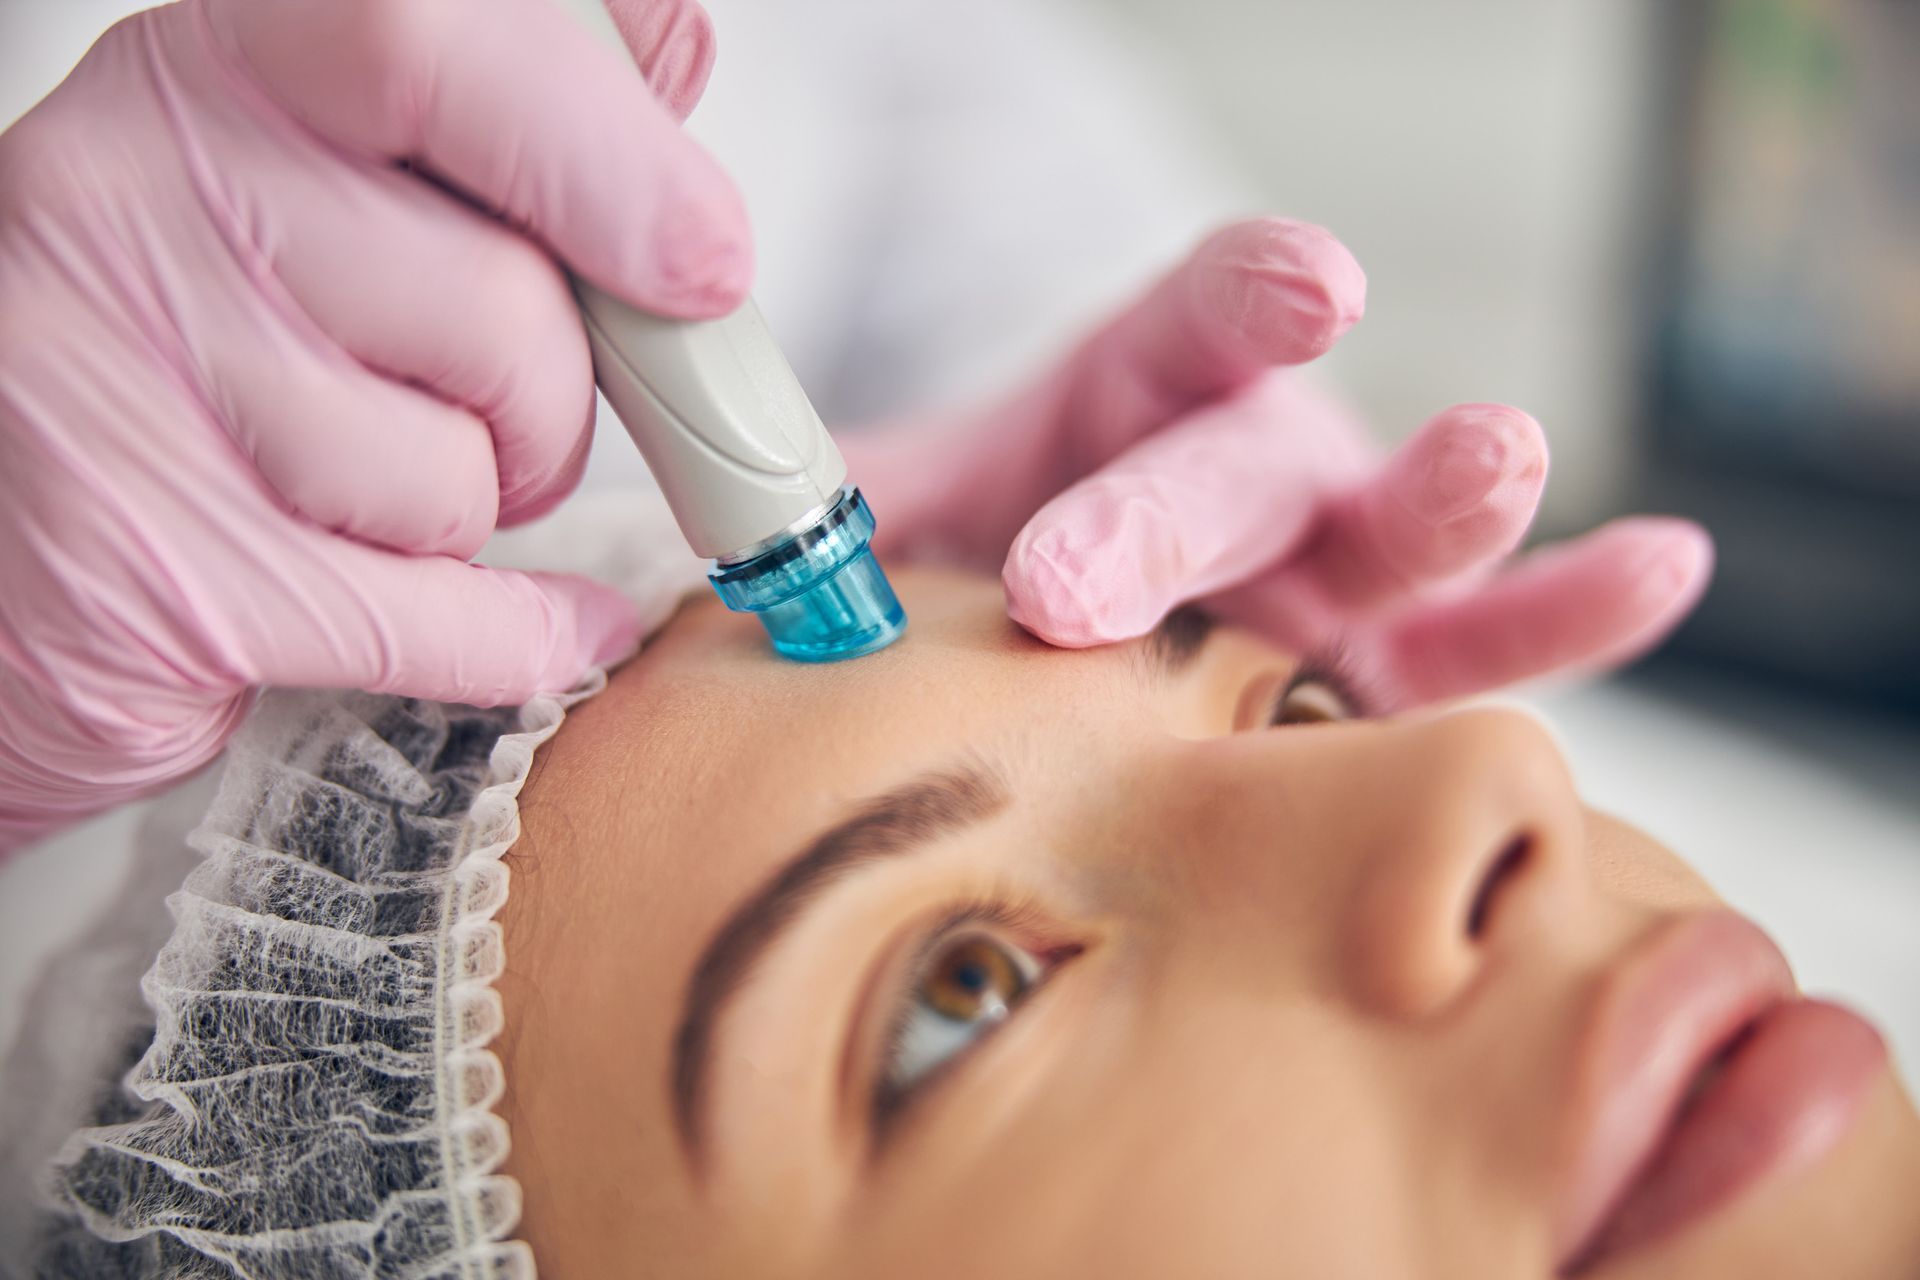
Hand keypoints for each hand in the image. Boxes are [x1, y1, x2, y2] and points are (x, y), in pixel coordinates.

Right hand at [0, 0, 741, 849]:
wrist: (18, 557)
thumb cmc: (211, 356)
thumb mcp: (320, 176)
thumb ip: (496, 117)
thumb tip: (661, 51)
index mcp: (220, 72)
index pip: (426, 44)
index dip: (605, 156)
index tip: (702, 258)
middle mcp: (142, 202)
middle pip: (497, 302)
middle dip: (555, 393)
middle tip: (513, 412)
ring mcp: (129, 391)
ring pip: (464, 472)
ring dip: (484, 508)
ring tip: (392, 494)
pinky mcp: (162, 576)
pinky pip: (449, 620)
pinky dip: (527, 636)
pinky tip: (538, 621)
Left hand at [851, 218, 1711, 708]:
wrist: (1064, 628)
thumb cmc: (989, 551)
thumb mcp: (905, 508)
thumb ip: (834, 506)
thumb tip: (722, 532)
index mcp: (1128, 401)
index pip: (1184, 326)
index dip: (1243, 295)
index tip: (1300, 281)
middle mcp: (1246, 469)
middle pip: (1239, 469)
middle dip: (1177, 517)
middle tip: (1094, 575)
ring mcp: (1332, 567)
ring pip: (1398, 539)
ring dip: (1452, 502)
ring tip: (1498, 455)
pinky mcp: (1387, 662)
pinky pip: (1484, 649)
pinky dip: (1570, 616)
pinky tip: (1664, 564)